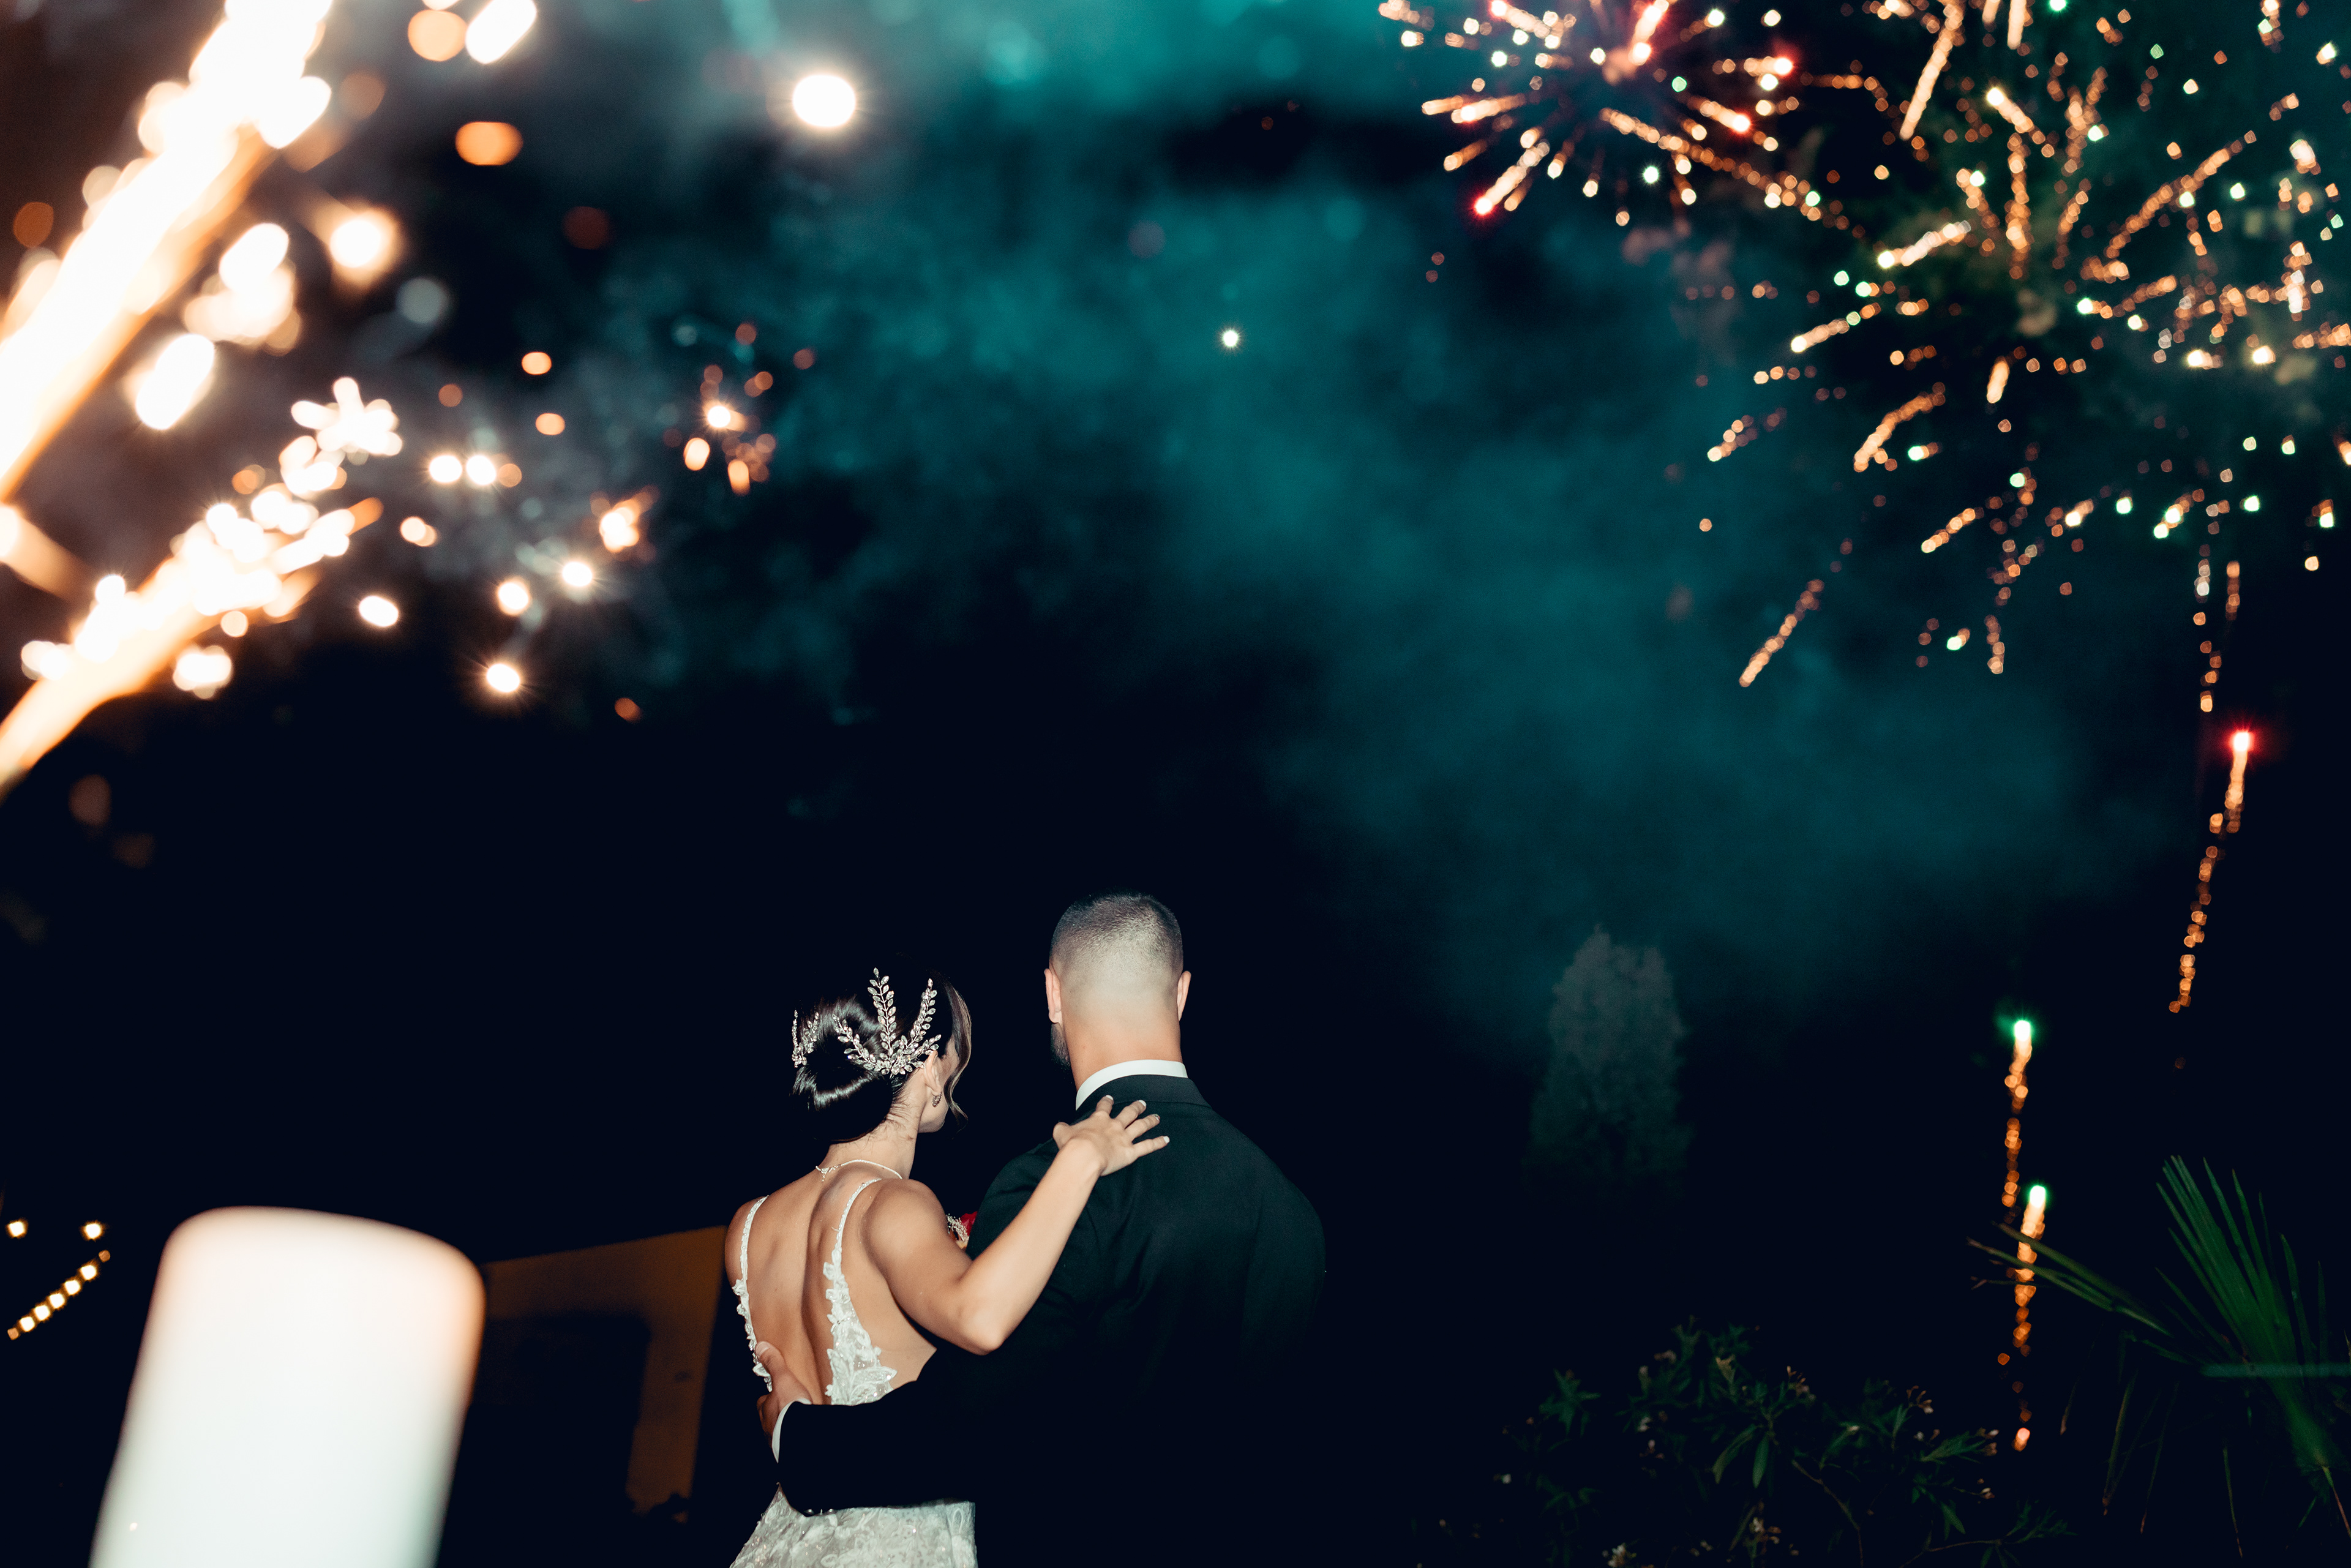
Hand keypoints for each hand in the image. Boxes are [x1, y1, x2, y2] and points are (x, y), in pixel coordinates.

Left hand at [754, 1341, 813, 1435]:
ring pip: (777, 1429)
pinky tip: (800, 1430)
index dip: (769, 1396)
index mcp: (765, 1408)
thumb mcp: (784, 1379)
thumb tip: (761, 1347)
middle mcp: (767, 1425)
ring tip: (796, 1420)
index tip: (777, 1392)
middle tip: (788, 1406)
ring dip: (784, 1425)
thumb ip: (774, 1364)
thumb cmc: (790, 1407)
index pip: (763, 1401)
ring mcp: (775, 1437)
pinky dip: (792, 1435)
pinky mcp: (785, 1446)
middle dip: (777, 1412)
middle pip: (769, 1416)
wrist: (800, 1433)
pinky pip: (787, 1440)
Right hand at [1050, 1097, 1168, 1174]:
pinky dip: (1158, 1143)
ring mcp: (1124, 1138)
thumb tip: (1059, 1127)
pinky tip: (1166, 1139)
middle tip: (1142, 1103)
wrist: (1083, 1155)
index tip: (1110, 1097)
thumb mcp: (1061, 1133)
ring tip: (1157, 1117)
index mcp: (1098, 1119)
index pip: (1104, 1107)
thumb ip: (1062, 1128)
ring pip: (1140, 1126)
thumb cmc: (1072, 1145)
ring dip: (1150, 1121)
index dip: (1107, 1101)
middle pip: (1128, 1113)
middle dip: (1136, 1107)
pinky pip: (1147, 1146)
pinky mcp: (1130, 1152)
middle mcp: (1114, 1126)